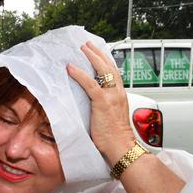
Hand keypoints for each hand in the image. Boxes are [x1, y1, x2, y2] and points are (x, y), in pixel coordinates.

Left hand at [66, 41, 134, 165]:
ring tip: (82, 48)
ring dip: (91, 57)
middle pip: (109, 67)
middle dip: (98, 53)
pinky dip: (80, 74)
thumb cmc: (115, 139)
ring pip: (102, 70)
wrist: (121, 148)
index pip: (114, 74)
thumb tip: (92, 107)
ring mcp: (111, 96)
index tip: (98, 54)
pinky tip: (71, 68)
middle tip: (88, 45)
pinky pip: (90, 84)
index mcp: (120, 96)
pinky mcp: (102, 102)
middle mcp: (118, 93)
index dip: (106, 62)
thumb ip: (104, 109)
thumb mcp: (110, 119)